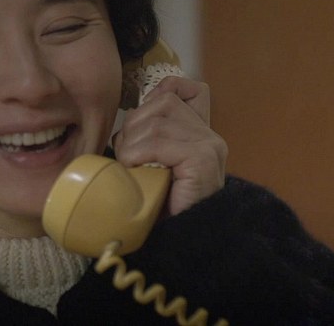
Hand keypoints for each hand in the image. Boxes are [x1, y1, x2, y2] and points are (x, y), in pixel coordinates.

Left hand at [112, 76, 226, 214]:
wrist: (180, 244)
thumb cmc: (161, 209)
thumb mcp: (153, 166)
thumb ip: (149, 141)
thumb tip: (123, 121)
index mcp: (202, 134)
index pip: (188, 89)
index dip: (161, 93)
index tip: (141, 121)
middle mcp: (210, 136)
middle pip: (164, 102)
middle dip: (134, 124)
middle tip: (127, 155)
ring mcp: (209, 146)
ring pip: (157, 121)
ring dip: (132, 143)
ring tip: (130, 166)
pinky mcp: (202, 159)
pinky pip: (159, 141)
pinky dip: (137, 153)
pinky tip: (134, 169)